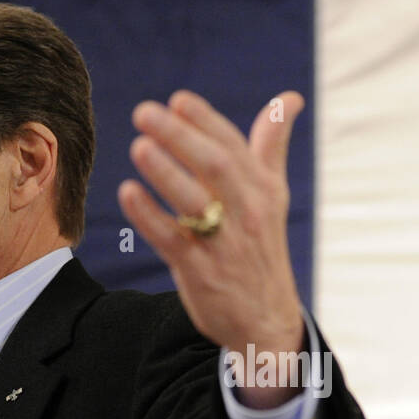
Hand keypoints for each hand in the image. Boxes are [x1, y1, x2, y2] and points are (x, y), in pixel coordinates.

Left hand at [118, 90, 306, 406]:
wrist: (267, 320)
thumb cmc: (262, 248)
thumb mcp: (273, 197)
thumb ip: (272, 146)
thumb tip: (290, 99)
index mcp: (262, 191)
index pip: (235, 146)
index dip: (207, 121)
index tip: (178, 100)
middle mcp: (247, 214)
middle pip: (216, 167)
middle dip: (181, 137)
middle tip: (145, 113)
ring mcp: (224, 244)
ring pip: (195, 203)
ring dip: (166, 173)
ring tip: (138, 146)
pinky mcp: (201, 272)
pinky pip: (173, 240)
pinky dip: (150, 216)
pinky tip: (128, 193)